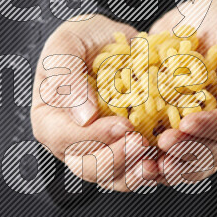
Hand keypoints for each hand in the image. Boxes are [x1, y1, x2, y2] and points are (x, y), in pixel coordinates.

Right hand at [31, 15, 159, 191]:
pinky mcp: (124, 152)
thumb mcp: (67, 44)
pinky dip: (151, 169)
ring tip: (155, 159)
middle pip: (88, 167)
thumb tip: (84, 117)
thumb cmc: (83, 39)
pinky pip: (135, 171)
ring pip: (113, 177)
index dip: (94, 137)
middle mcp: (71, 144)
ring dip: (134, 172)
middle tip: (142, 142)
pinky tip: (167, 160)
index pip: (66, 138)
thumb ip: (66, 75)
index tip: (123, 125)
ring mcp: (99, 151)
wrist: (113, 41)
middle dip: (116, 159)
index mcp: (49, 120)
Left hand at [148, 0, 216, 182]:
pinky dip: (157, 162)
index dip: (212, 127)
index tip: (186, 123)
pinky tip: (138, 162)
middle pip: (216, 151)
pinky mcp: (179, 131)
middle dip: (190, 151)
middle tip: (163, 143)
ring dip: (173, 166)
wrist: (189, 19)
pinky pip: (172, 156)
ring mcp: (204, 130)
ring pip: (195, 161)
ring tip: (150, 163)